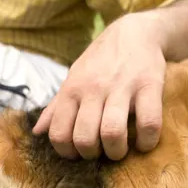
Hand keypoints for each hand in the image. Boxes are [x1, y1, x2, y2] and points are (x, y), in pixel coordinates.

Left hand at [32, 12, 166, 160]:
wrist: (136, 32)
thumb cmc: (101, 62)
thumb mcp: (74, 78)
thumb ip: (56, 107)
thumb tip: (37, 132)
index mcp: (72, 90)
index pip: (58, 133)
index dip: (67, 152)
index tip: (79, 153)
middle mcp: (94, 89)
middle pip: (85, 138)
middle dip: (92, 155)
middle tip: (101, 151)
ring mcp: (122, 87)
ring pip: (112, 133)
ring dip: (116, 151)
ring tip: (120, 149)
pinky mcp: (150, 86)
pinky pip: (148, 123)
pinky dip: (147, 141)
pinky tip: (144, 142)